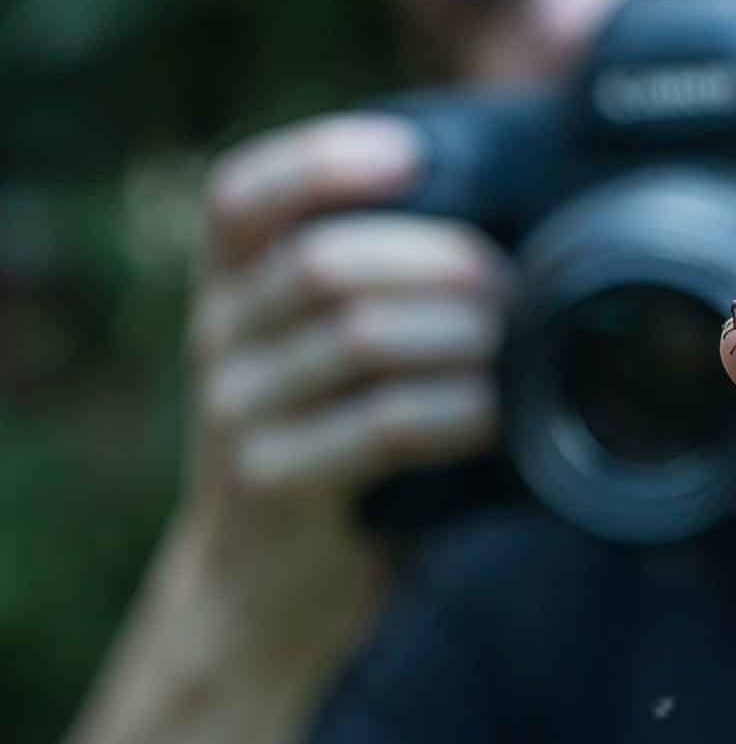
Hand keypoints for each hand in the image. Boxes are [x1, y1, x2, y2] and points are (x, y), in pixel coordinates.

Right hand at [183, 113, 503, 661]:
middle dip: (435, 261)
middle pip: (322, 263)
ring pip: (358, 340)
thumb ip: (375, 284)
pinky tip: (491, 416)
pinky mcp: (271, 485)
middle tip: (508, 286)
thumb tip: (507, 219)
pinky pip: (379, 427)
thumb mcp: (326, 352)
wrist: (263, 586)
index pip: (242, 195)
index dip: (321, 162)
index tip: (413, 157)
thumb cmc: (328, 441)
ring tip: (508, 347)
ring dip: (456, 336)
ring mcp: (235, 413)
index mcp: (231, 286)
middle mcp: (218, 337)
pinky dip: (453, 413)